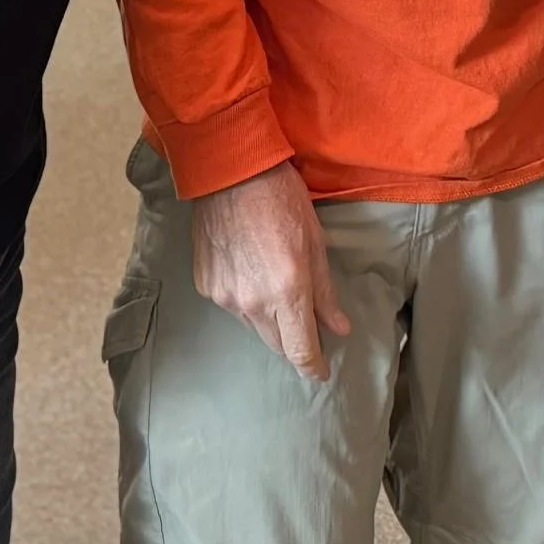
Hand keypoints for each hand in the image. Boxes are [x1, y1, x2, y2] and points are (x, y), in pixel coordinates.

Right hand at [188, 162, 350, 380]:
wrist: (229, 172)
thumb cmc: (281, 198)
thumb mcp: (315, 242)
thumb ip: (325, 292)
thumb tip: (338, 329)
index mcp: (288, 291)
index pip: (301, 351)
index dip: (314, 368)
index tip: (322, 372)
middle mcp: (254, 302)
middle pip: (277, 346)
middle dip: (294, 343)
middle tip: (305, 328)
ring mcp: (225, 296)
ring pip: (253, 327)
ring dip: (269, 320)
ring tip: (275, 288)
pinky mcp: (206, 286)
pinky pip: (231, 307)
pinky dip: (245, 299)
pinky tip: (250, 271)